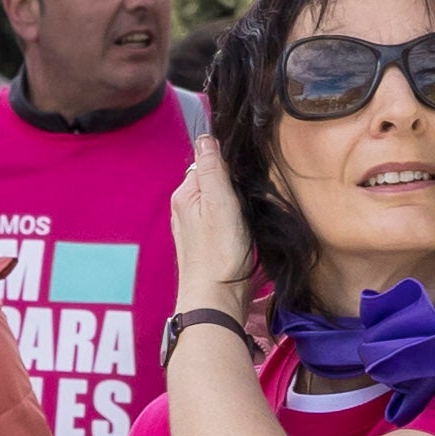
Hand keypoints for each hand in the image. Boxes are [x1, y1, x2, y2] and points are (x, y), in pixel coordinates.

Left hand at [164, 143, 260, 325]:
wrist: (216, 298)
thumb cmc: (219, 253)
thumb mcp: (219, 201)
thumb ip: (212, 169)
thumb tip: (206, 137)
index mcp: (185, 195)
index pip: (207, 161)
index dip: (229, 163)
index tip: (246, 173)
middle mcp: (185, 209)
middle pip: (213, 181)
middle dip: (232, 183)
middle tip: (249, 195)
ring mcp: (195, 228)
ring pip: (218, 201)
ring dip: (235, 202)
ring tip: (248, 212)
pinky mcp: (208, 243)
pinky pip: (222, 219)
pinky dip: (234, 219)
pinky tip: (244, 228)